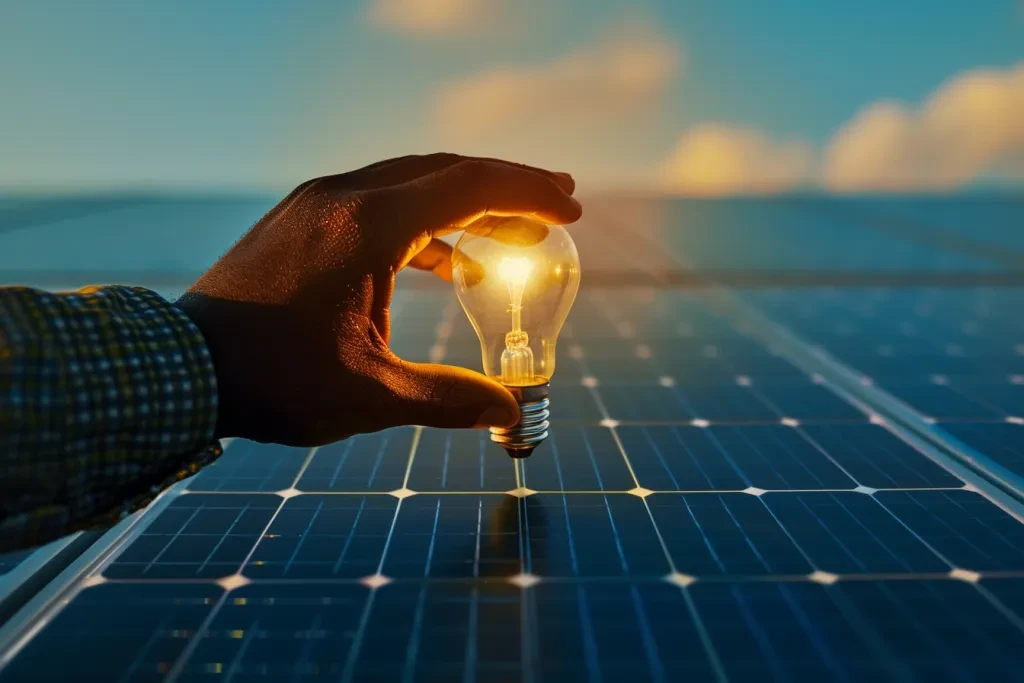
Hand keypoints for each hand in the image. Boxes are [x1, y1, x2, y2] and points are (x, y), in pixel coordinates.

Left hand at [176, 154, 581, 445]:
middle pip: (446, 171)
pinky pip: (380, 205)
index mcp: (366, 227)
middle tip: (559, 202)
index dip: (529, 193)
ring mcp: (318, 204)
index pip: (468, 185)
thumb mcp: (369, 393)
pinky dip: (426, 226)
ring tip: (516, 234)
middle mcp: (343, 198)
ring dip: (468, 204)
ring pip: (412, 183)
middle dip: (508, 185)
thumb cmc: (271, 379)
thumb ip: (447, 398)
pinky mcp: (302, 220)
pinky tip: (451, 264)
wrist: (179, 368)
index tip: (571, 209)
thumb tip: (508, 412)